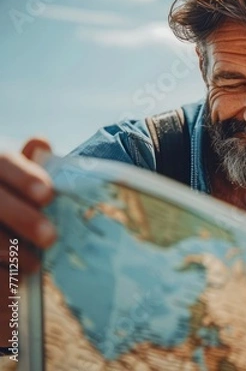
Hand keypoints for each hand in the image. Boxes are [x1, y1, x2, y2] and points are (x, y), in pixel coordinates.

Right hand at [0, 138, 55, 342]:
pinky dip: (1, 282)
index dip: (24, 176)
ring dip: (12, 251)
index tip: (47, 194)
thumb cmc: (6, 222)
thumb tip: (42, 143)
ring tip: (34, 265)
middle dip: (23, 217)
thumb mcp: (14, 191)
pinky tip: (13, 291)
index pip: (1, 161)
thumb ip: (28, 169)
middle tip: (50, 237)